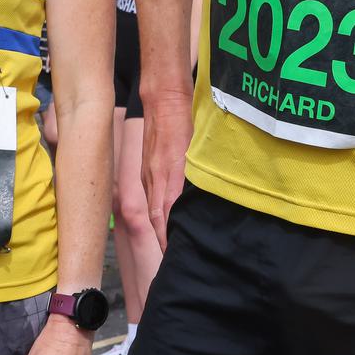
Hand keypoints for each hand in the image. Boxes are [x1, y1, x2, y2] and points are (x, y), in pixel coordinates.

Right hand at [142, 91, 193, 251]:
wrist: (163, 97)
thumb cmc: (185, 116)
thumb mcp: (198, 141)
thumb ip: (201, 167)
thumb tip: (207, 188)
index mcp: (171, 170)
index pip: (169, 210)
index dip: (172, 232)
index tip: (178, 250)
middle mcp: (156, 175)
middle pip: (158, 215)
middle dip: (164, 238)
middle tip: (174, 258)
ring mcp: (149, 172)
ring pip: (153, 208)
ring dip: (160, 229)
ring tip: (169, 247)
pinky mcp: (147, 168)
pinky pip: (150, 196)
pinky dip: (156, 213)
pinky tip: (163, 221)